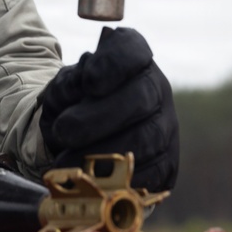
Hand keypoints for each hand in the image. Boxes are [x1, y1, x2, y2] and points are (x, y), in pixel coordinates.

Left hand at [39, 27, 178, 191]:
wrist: (82, 133)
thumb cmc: (74, 100)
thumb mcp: (64, 86)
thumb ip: (67, 86)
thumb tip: (76, 92)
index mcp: (132, 56)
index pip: (131, 50)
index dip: (113, 65)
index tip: (89, 81)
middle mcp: (155, 86)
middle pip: (141, 98)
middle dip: (99, 118)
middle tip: (63, 131)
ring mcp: (166, 124)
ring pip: (147, 139)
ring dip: (103, 153)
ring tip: (66, 161)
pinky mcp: (168, 161)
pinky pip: (153, 173)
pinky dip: (120, 179)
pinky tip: (91, 181)